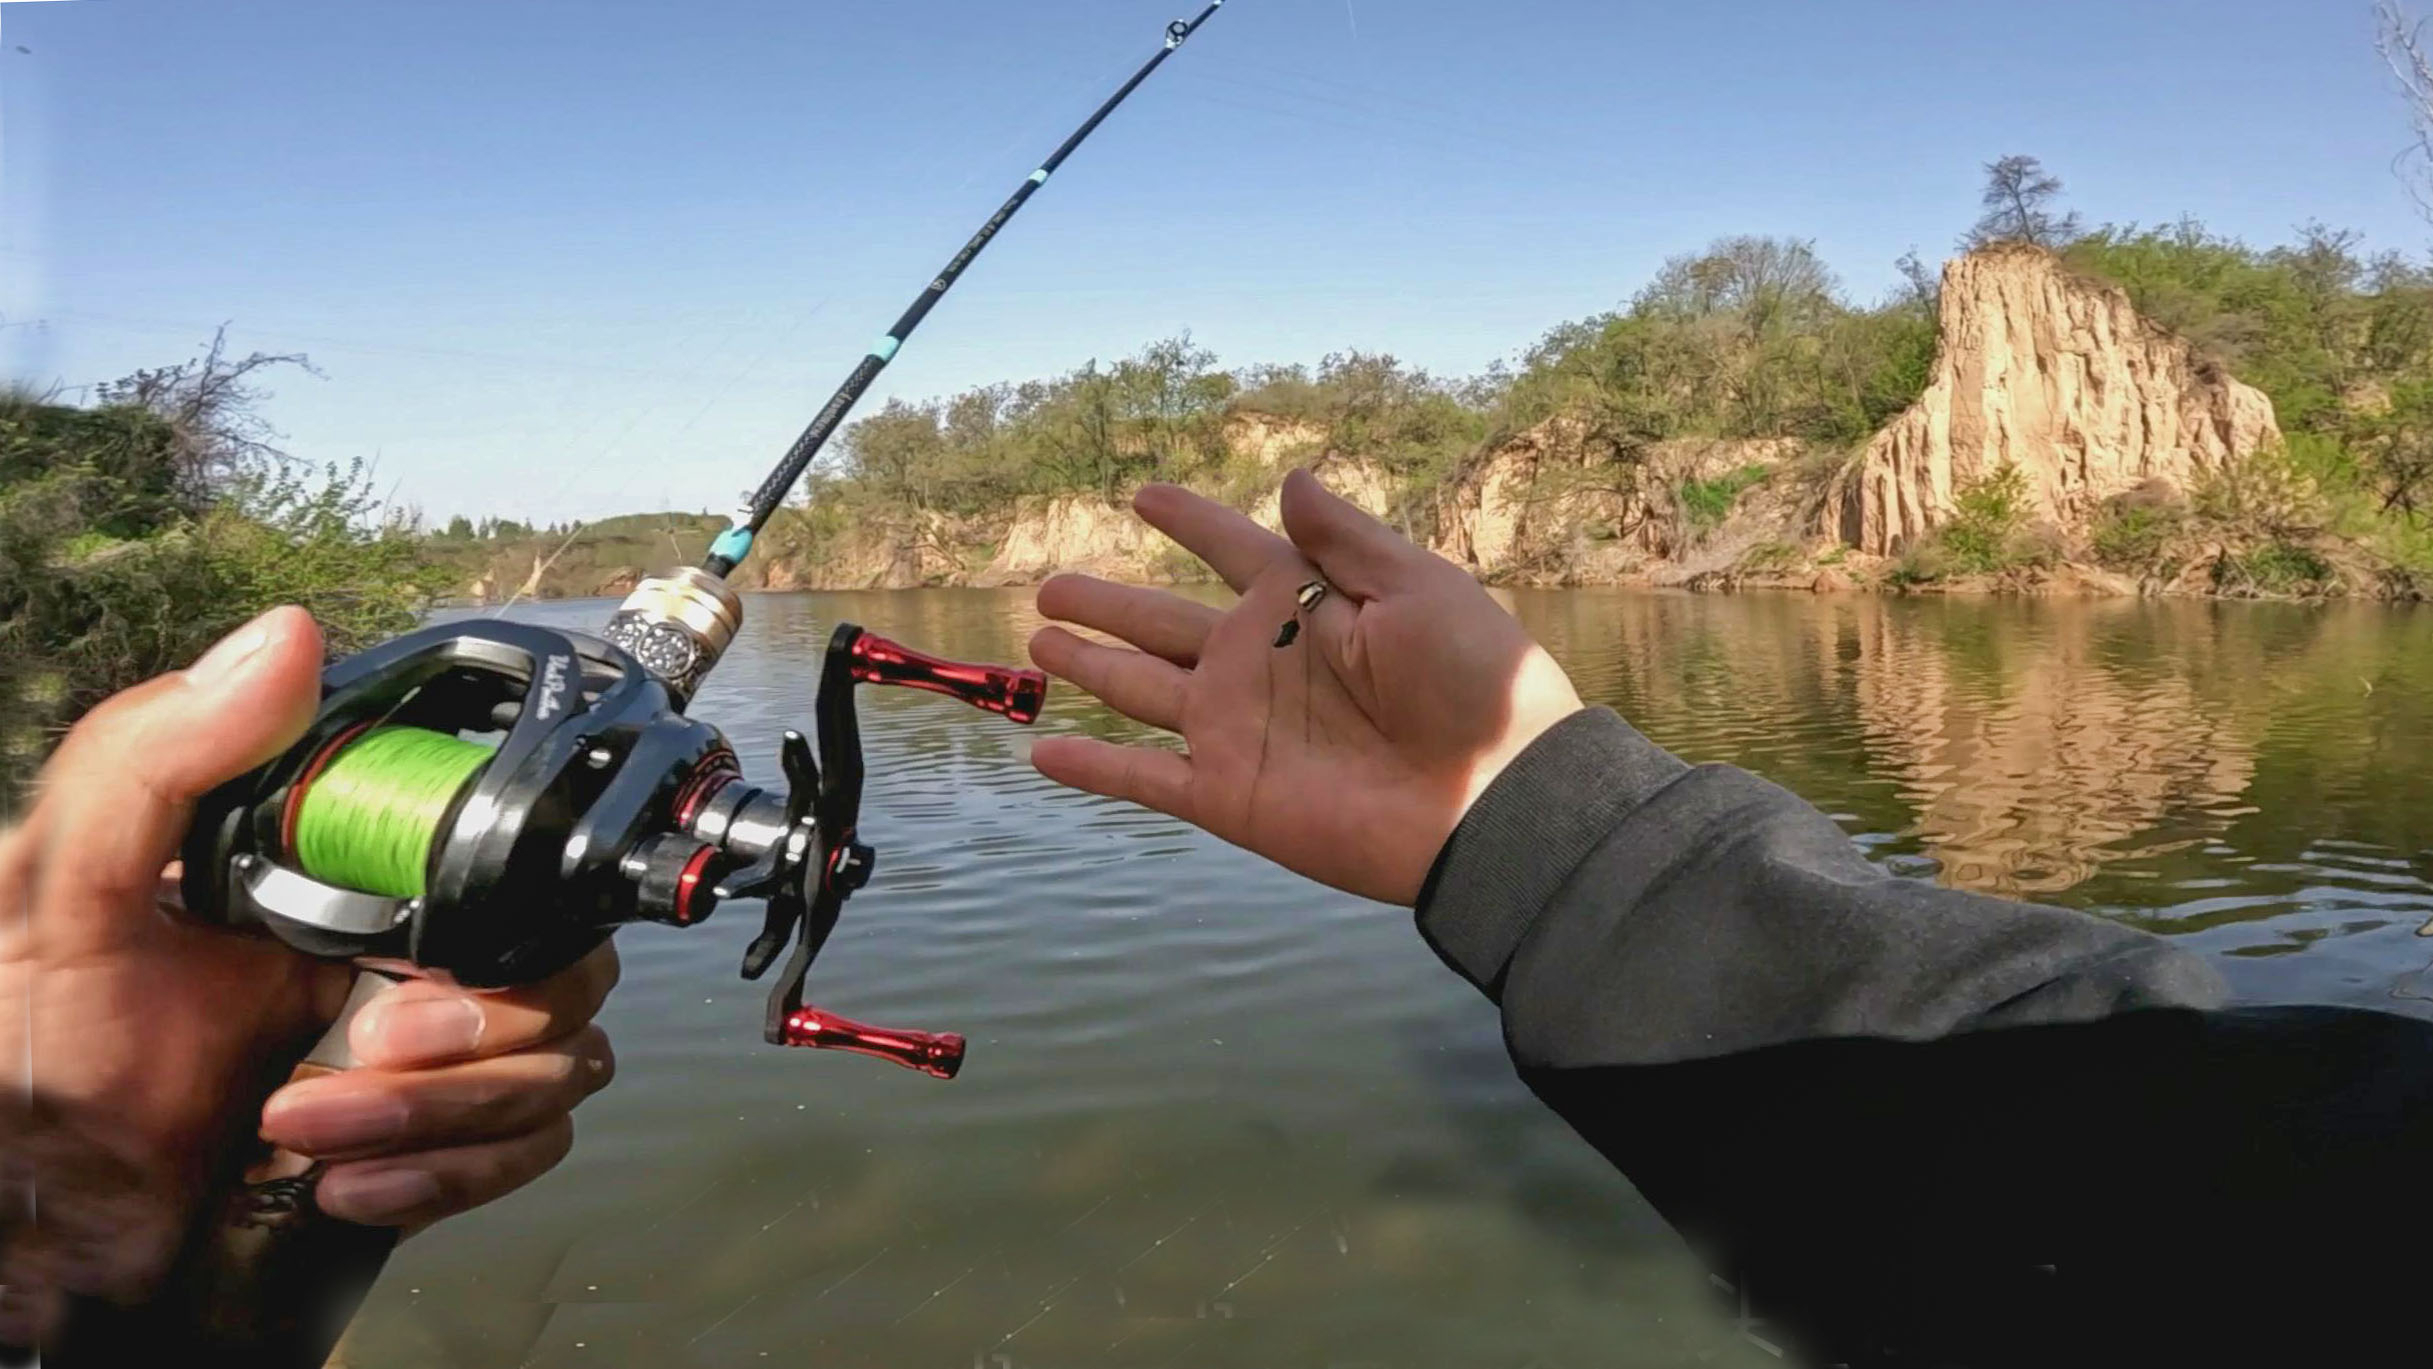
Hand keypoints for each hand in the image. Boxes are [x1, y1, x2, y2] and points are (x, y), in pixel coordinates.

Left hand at [0, 608, 613, 1340]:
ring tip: (306, 1129)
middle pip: (563, 957)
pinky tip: (340, 1185)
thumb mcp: (59, 894)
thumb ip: (153, 757)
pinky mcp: (452, 1145)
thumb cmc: (34, 1070)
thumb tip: (287, 638)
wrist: (43, 1250)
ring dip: (447, 1113)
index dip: (486, 898)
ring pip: (566, 1059)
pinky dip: (450, 1175)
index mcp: (340, 875)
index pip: (499, 846)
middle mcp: (408, 952)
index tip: (395, 959)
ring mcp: (441, 1054)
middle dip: (476, 1031)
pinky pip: (538, 1145)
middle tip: (363, 1050)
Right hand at [1027, 469, 1583, 904]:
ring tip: (1037, 640)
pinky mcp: (1229, 793)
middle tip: (1050, 584)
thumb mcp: (1417, 587)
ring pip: (1140, 689)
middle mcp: (1261, 664)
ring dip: (1089, 666)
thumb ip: (1343, 539)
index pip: (1230, 550)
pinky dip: (1093, 768)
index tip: (1143, 495)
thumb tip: (1289, 480)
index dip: (1188, 522)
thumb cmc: (1476, 684)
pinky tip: (1041, 752)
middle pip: (1162, 623)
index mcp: (1305, 606)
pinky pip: (1144, 779)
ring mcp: (1239, 729)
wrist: (1492, 798)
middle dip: (1108, 603)